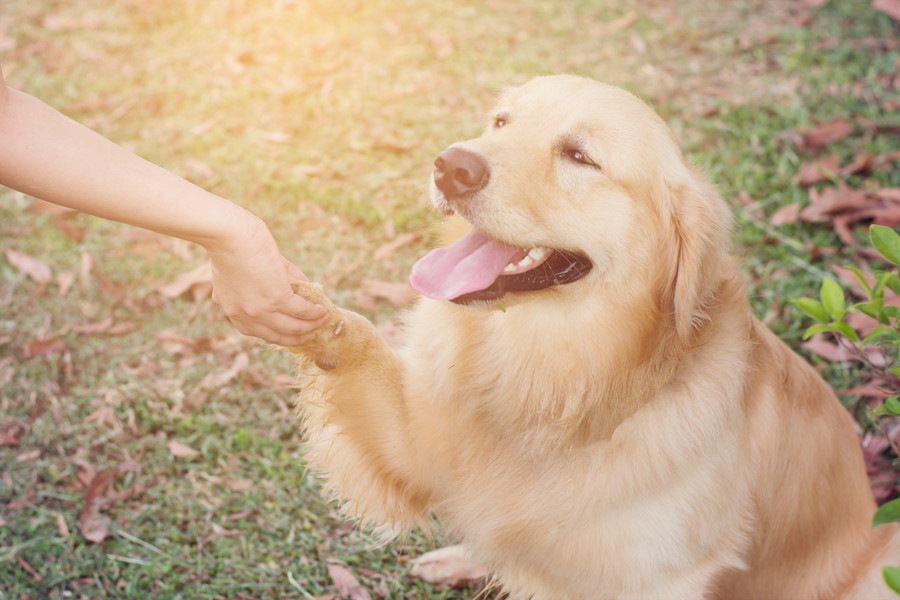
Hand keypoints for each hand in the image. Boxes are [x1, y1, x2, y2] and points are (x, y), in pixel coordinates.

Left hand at [207, 214, 328, 345]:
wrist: (228, 234)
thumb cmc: (232, 244)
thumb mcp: (244, 271)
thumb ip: (267, 282)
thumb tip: (299, 286)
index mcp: (233, 311)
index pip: (260, 332)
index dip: (281, 334)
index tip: (295, 333)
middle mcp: (246, 316)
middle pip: (278, 335)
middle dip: (299, 336)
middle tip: (312, 332)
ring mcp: (261, 309)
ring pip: (294, 326)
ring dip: (312, 325)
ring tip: (324, 319)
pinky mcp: (277, 298)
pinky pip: (301, 310)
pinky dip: (315, 312)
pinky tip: (323, 310)